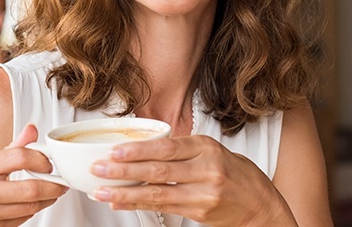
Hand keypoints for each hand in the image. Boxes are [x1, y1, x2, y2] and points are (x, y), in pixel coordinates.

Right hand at [0, 124, 67, 226]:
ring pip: (29, 208)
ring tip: (53, 193)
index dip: (40, 159)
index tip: (49, 163)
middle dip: (53, 186)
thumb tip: (32, 129)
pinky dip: (31, 211)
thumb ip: (14, 147)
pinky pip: (19, 221)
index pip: (20, 157)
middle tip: (62, 183)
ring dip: (47, 200)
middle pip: (30, 189)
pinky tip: (34, 204)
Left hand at [90, 135, 296, 226]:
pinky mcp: (200, 212)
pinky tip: (123, 202)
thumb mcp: (211, 150)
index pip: (167, 147)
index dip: (139, 150)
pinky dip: (141, 204)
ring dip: (126, 193)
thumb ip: (182, 149)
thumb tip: (146, 148)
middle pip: (158, 170)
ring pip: (158, 192)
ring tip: (103, 191)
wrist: (259, 203)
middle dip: (125, 170)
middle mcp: (205, 168)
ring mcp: (203, 193)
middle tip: (99, 169)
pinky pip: (165, 207)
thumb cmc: (234, 172)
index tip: (116, 151)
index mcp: (205, 147)